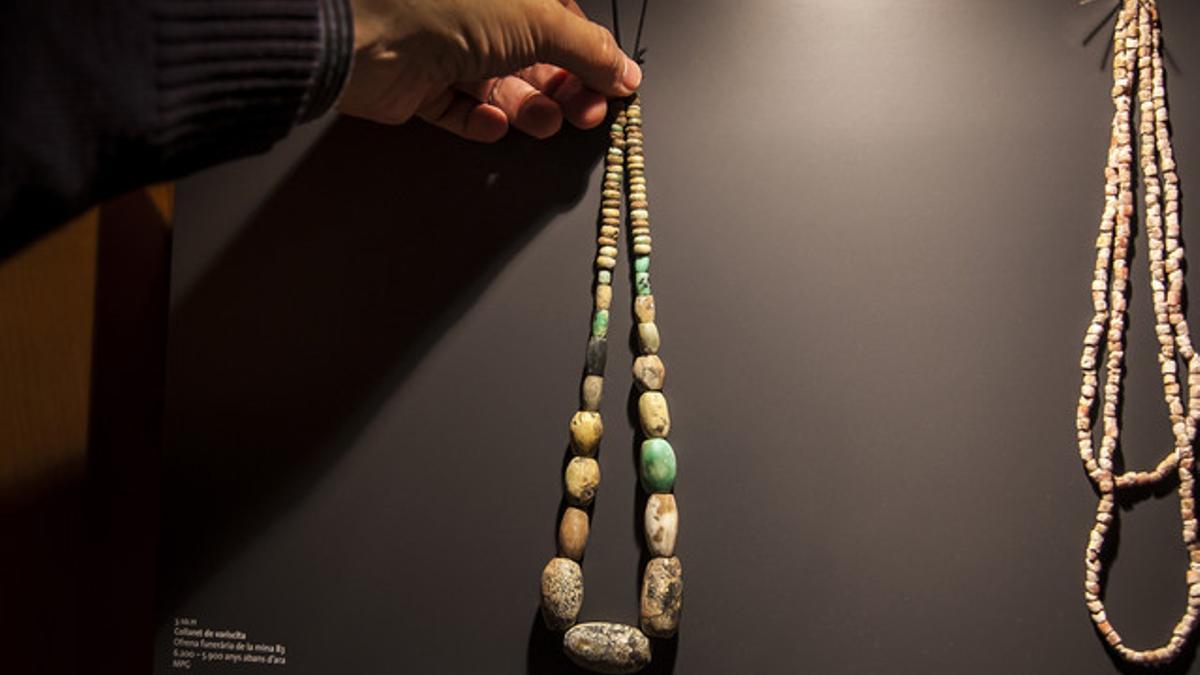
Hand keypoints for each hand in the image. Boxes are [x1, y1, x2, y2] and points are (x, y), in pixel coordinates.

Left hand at [339, 0, 642, 140]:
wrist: (368, 34)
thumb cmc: (446, 4)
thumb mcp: (541, 19)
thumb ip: (590, 51)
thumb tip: (625, 72)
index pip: (564, 25)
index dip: (591, 58)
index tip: (615, 88)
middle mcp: (481, 16)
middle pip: (537, 62)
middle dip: (565, 90)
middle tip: (586, 113)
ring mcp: (450, 52)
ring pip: (504, 91)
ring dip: (530, 110)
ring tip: (540, 119)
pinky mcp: (423, 88)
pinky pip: (463, 113)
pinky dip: (482, 123)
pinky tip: (490, 120)